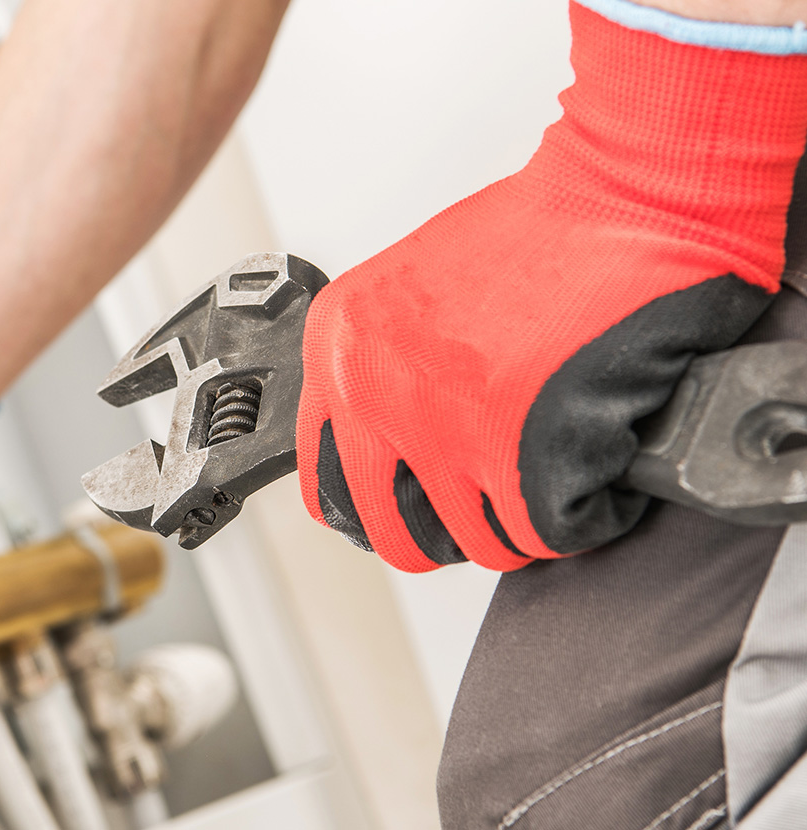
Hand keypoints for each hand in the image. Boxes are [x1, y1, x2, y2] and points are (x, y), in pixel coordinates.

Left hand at [298, 1, 806, 570]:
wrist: (619, 196)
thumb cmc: (536, 231)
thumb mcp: (412, 291)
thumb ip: (388, 366)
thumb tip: (395, 439)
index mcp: (341, 349)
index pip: (324, 478)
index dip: (374, 508)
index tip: (406, 508)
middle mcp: (375, 392)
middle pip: (395, 531)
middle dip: (449, 538)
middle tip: (488, 514)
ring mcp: (440, 428)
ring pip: (479, 540)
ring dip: (522, 527)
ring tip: (553, 483)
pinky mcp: (516, 449)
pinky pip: (547, 532)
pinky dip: (583, 518)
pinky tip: (597, 477)